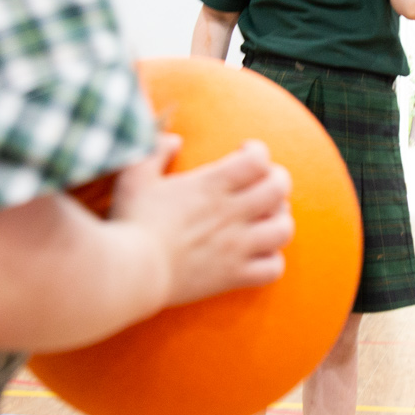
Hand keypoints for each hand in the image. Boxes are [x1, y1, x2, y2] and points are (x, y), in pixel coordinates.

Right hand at [111, 136, 292, 304]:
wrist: (130, 271)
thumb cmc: (130, 221)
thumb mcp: (135, 174)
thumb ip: (156, 150)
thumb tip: (175, 139)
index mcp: (211, 185)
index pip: (257, 160)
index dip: (257, 152)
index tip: (243, 153)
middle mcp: (231, 213)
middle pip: (279, 189)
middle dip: (277, 180)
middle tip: (262, 183)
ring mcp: (236, 247)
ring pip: (283, 229)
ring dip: (280, 219)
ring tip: (266, 218)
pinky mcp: (233, 276)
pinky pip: (272, 268)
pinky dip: (272, 260)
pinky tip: (259, 254)